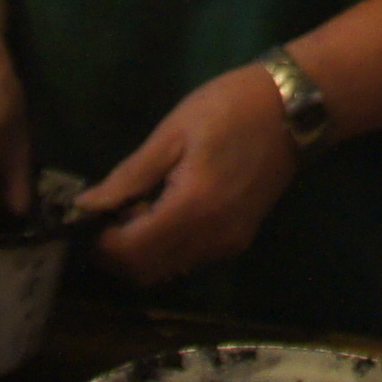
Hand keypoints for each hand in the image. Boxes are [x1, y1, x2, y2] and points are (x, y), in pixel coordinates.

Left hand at [85, 65, 304, 287]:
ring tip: (136, 208)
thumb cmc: (229, 108)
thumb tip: (87, 205)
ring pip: (166, 271)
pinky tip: (164, 210)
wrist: (295, 109)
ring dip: (139, 253)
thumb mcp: (171, 135)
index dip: (100, 242)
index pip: (130, 252)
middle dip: (115, 253)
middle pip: (145, 272)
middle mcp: (211, 238)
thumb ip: (128, 177)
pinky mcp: (238, 241)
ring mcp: (227, 244)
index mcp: (192, 208)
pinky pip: (188, 260)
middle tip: (107, 213)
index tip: (87, 215)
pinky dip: (165, 248)